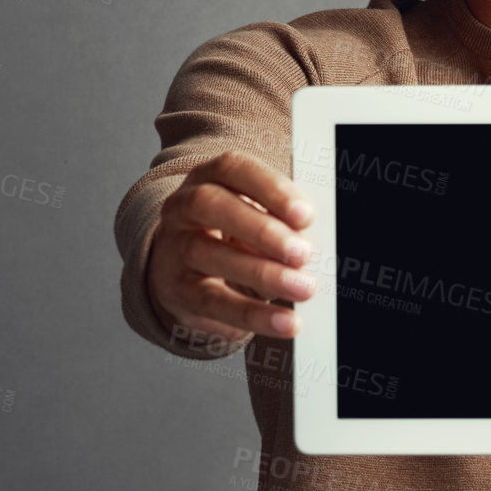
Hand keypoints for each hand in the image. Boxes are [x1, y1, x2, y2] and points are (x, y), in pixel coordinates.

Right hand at [146, 150, 314, 344]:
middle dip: (262, 229)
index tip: (306, 215)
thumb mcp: (256, 217)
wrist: (184, 271)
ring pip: (207, 253)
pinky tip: (285, 321)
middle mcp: (183, 206)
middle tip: (302, 253)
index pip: (233, 169)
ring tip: (302, 288)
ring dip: (262, 273)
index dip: (271, 190)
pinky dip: (253, 314)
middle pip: (211, 205)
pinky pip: (212, 301)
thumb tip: (316, 240)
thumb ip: (283, 221)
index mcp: (209, 177)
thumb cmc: (233, 236)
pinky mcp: (176, 288)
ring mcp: (174, 246)